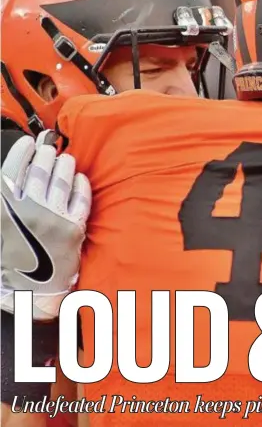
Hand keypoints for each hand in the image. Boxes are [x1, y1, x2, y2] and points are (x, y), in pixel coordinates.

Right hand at [1, 131, 90, 319]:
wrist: (29, 291)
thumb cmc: (11, 259)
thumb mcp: (0, 226)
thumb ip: (5, 201)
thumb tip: (16, 175)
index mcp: (5, 209)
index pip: (12, 169)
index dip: (22, 151)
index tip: (29, 142)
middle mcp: (29, 211)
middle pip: (39, 170)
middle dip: (45, 154)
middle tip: (49, 147)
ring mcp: (53, 218)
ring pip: (61, 180)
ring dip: (64, 164)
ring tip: (64, 158)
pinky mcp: (74, 228)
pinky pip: (81, 198)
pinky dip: (80, 183)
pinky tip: (79, 177)